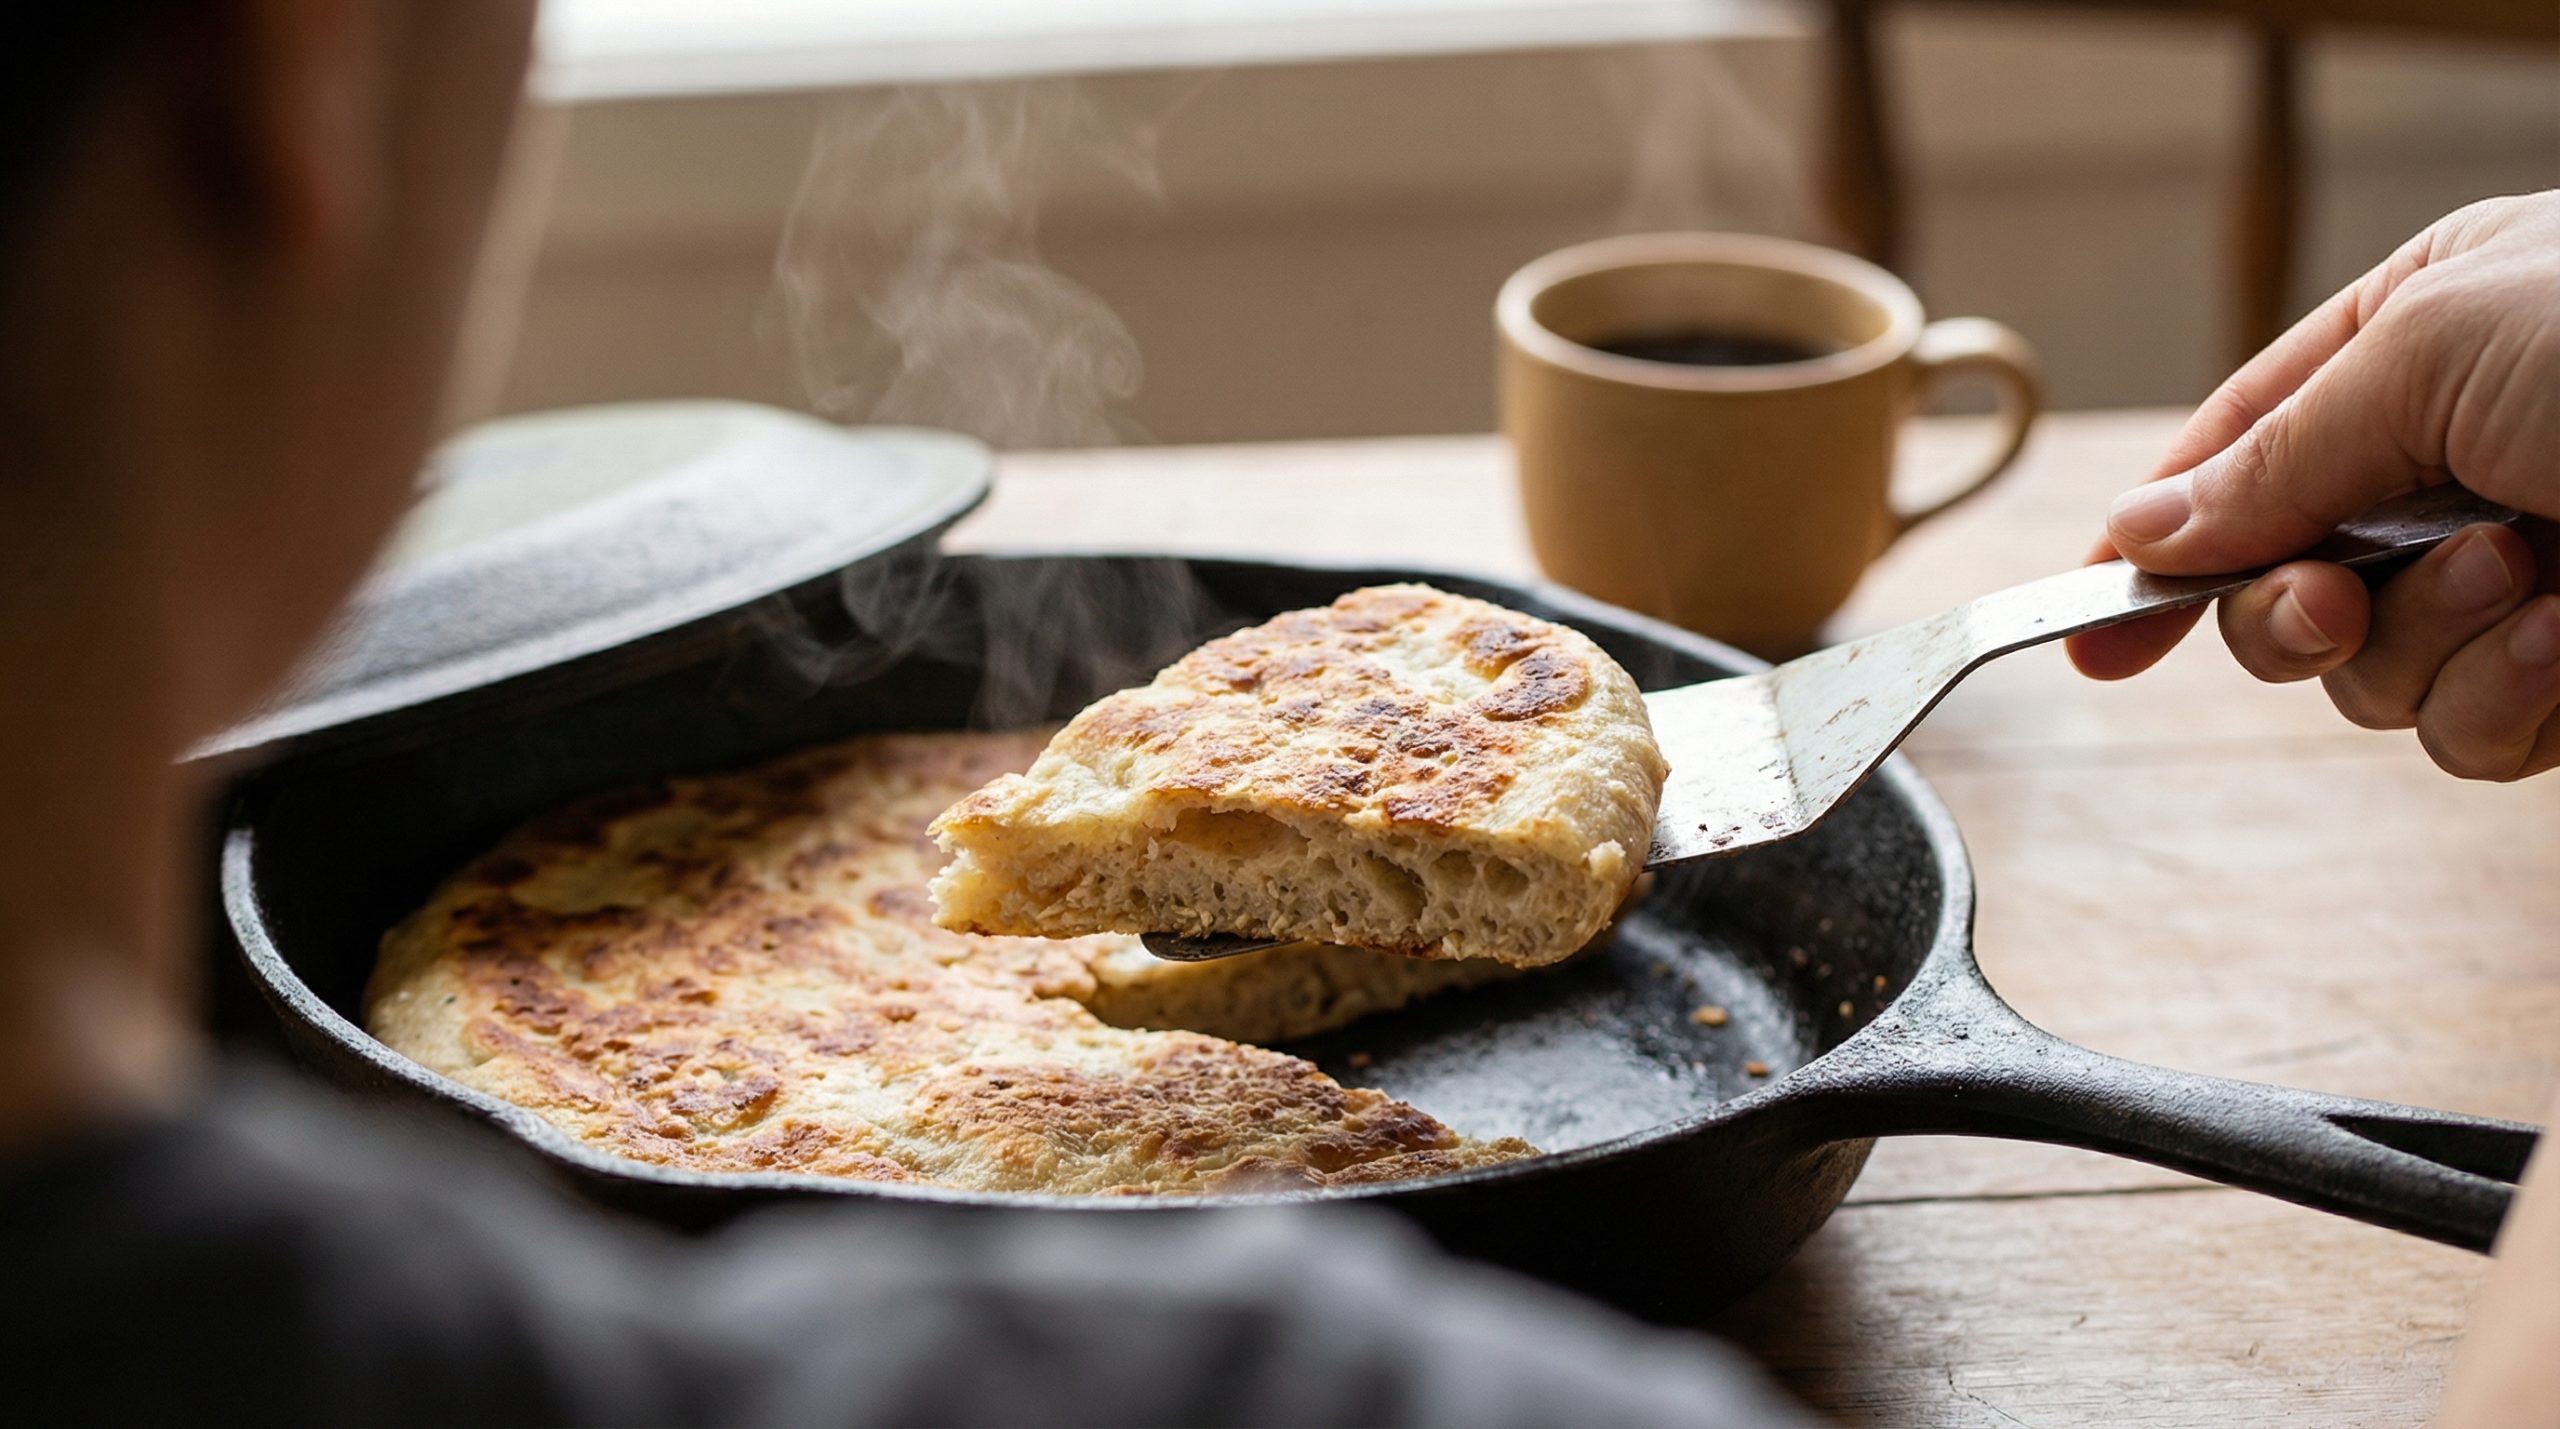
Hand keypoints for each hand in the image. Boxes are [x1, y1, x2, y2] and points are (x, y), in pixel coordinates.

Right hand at [2065, 191, 2559, 780]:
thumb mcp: (2437, 352)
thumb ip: (2275, 454)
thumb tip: (2146, 528)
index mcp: (2423, 341)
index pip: (2236, 454)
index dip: (2151, 547)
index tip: (2084, 627)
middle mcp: (2461, 460)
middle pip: (2278, 587)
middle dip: (2289, 613)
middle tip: (2331, 603)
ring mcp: (2522, 573)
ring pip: (2369, 677)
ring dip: (2428, 644)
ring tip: (2532, 580)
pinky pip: (2467, 734)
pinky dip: (2505, 697)